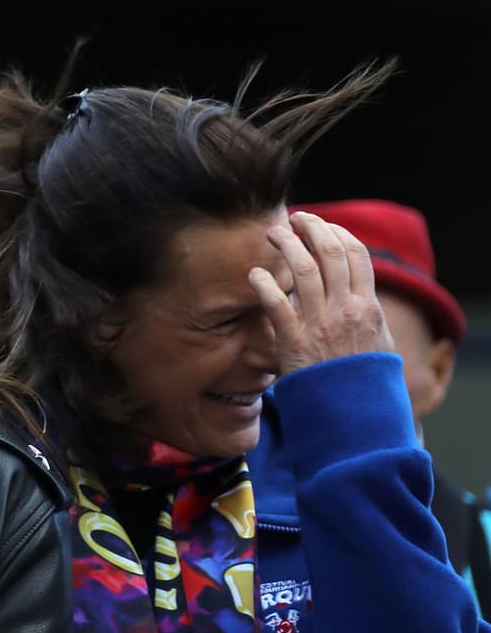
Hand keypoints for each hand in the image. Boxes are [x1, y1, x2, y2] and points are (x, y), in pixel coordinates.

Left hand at [248, 210, 393, 375]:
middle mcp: (346, 310)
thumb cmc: (360, 379)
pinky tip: (254, 274)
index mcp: (368, 306)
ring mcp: (320, 324)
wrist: (351, 413)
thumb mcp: (377, 342)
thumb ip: (366, 314)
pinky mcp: (294, 342)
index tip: (320, 224)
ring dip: (286, 246)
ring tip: (272, 235)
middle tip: (295, 219)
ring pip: (303, 270)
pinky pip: (276, 305)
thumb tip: (358, 291)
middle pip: (331, 253)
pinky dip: (264, 285)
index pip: (356, 255)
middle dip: (312, 228)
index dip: (337, 232)